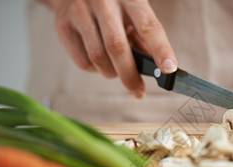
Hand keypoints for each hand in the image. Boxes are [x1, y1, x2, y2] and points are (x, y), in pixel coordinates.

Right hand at [45, 0, 176, 97]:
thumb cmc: (111, 5)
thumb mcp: (132, 12)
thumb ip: (143, 37)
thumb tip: (157, 68)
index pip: (148, 26)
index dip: (161, 49)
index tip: (169, 69)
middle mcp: (103, 1)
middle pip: (117, 47)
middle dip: (130, 75)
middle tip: (138, 91)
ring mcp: (80, 11)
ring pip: (98, 57)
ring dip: (111, 73)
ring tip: (116, 70)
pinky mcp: (63, 25)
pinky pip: (83, 61)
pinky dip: (95, 70)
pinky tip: (99, 61)